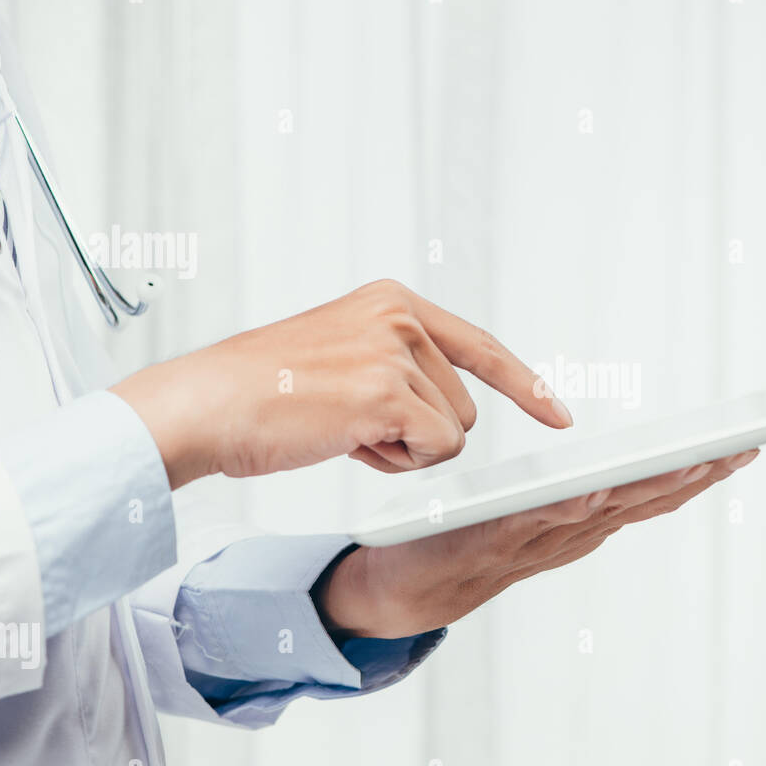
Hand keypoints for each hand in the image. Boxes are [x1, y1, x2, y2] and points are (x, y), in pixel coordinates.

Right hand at [111, 280, 571, 487]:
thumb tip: (447, 412)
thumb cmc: (264, 393)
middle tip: (354, 426)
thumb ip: (397, 366)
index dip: (524, 386)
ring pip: (452, 434)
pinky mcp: (387, 390)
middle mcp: (400, 316)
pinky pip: (436, 449)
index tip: (559, 416)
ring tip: (344, 430)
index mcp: (392, 302)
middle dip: (418, 435)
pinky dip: (397, 463)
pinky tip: (347, 442)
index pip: (480, 346)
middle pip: (463, 407)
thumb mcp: (342, 355)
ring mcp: (395, 350)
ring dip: (405, 451)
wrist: (206, 404)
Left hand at [314, 449, 759, 637]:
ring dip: (649, 486)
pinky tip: (595, 484)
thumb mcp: (530, 517)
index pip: (650, 493)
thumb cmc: (464, 542)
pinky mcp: (493, 539)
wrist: (400, 589)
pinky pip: (539, 518)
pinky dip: (571, 504)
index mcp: (581, 522)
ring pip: (604, 509)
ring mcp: (535, 538)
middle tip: (742, 447)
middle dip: (695, 475)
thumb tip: (604, 479)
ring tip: (694, 458)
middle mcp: (569, 534)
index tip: (746, 445)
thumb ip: (566, 500)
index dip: (699, 472)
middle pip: (643, 500)